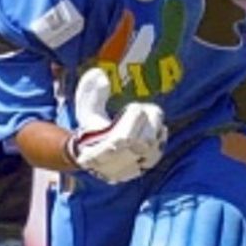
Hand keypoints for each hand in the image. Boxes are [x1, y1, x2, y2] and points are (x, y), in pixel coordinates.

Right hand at [68, 68, 166, 183]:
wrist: (89, 156)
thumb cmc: (89, 129)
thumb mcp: (86, 109)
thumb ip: (90, 92)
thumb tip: (99, 74)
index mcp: (102, 147)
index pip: (127, 134)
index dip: (134, 114)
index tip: (133, 107)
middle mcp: (117, 162)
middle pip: (144, 141)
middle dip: (148, 121)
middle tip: (143, 111)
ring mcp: (129, 169)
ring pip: (152, 149)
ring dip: (154, 130)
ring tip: (149, 120)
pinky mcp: (138, 171)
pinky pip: (155, 157)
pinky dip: (159, 142)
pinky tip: (158, 131)